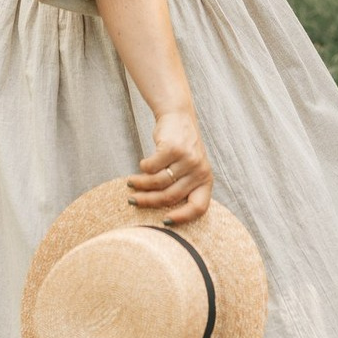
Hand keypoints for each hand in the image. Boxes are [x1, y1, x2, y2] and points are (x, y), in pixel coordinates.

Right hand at [126, 108, 213, 224]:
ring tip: (131, 182)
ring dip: (141, 184)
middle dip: (148, 201)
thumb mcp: (189, 168)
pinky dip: (143, 168)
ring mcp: (188, 159)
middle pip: (170, 196)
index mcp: (206, 179)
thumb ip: (182, 186)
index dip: (183, 218)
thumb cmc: (181, 147)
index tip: (165, 222)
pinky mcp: (173, 148)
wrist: (178, 115)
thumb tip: (159, 213)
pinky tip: (142, 165)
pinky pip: (152, 167)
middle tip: (133, 201)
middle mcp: (200, 170)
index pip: (198, 207)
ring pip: (158, 182)